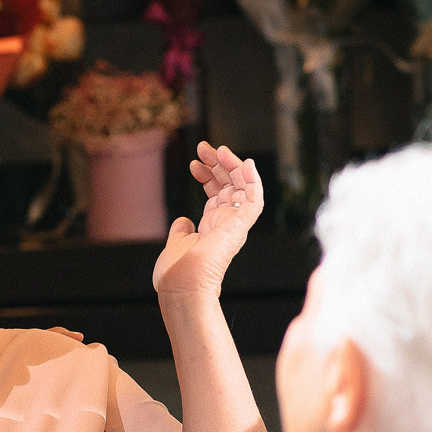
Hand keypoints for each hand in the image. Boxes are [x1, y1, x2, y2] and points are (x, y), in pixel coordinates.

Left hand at [153, 141, 261, 301]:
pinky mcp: (241, 226)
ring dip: (232, 165)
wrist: (181, 284)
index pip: (217, 195)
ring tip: (217, 149)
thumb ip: (182, 231)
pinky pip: (254, 200)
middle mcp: (227, 225)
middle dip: (218, 165)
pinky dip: (253, 181)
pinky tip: (246, 163)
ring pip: (242, 188)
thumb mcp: (177, 243)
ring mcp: (235, 225)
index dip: (208, 176)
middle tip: (204, 147)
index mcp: (213, 228)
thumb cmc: (176, 272)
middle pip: (229, 186)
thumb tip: (183, 220)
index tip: (195, 163)